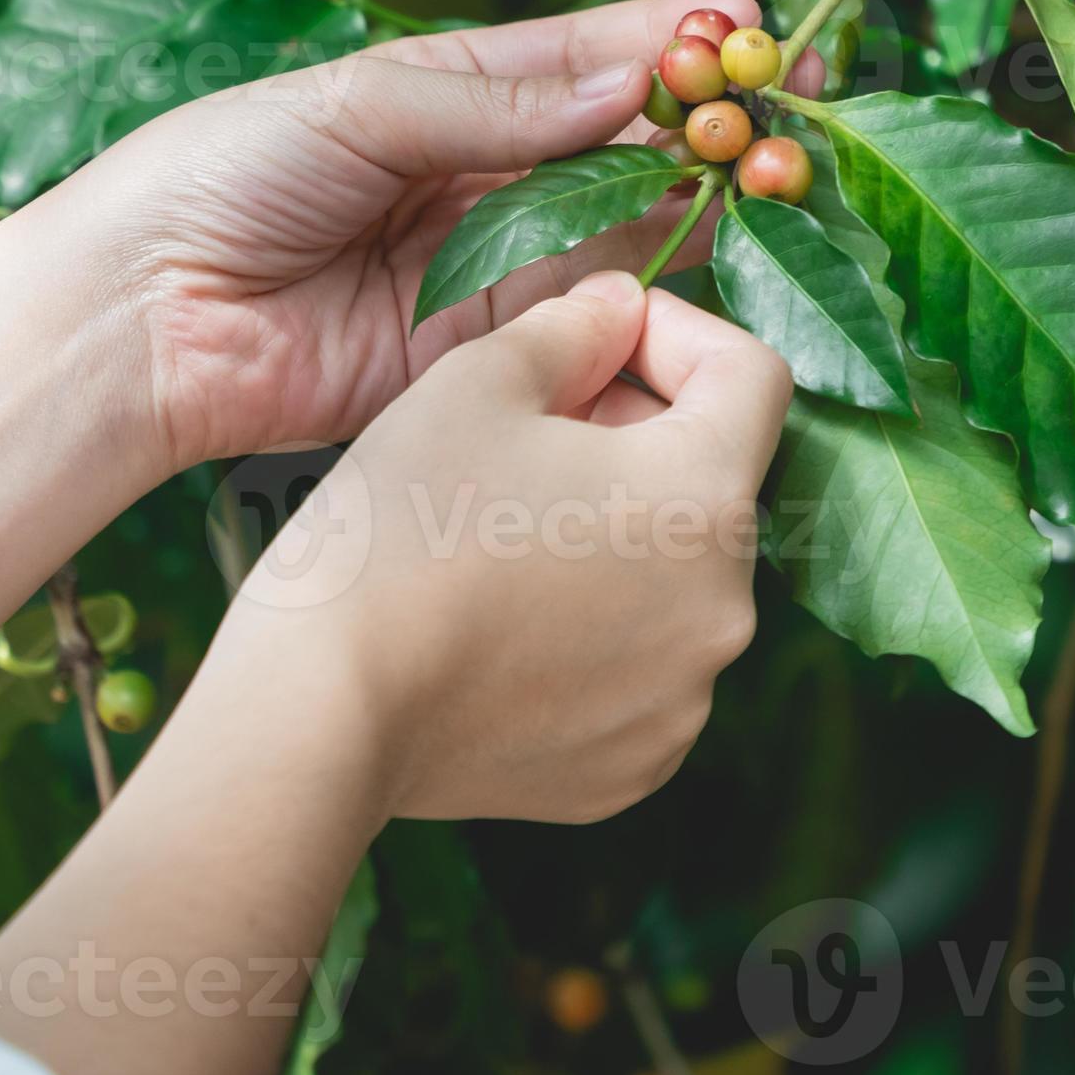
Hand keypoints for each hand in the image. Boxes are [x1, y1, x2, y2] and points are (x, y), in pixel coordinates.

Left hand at [0, 0, 815, 475]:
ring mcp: (490, 263)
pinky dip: (650, 290)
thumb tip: (630, 81)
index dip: (678, 42)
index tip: (760, 29)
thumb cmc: (221, 176)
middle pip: (627, 143)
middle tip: (793, 119)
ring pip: (623, 227)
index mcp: (450, 90)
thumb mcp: (356, 105)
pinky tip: (711, 263)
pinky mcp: (482, 351)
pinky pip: (582, 315)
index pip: (589, 55)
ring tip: (776, 181)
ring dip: (700, 206)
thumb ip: (494, 103)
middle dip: (712, 128)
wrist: (138, 318)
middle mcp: (485, 174)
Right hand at [191, 274, 787, 822]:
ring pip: (672, 580)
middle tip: (526, 430)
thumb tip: (618, 307)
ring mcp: (684, 702)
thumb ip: (573, 326)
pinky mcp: (634, 766)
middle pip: (709, 483)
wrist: (321, 709)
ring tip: (502, 534)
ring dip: (613, 537)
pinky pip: (638, 669)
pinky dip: (592, 633)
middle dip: (633, 436)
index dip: (676, 333)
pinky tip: (500, 623)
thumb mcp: (478, 380)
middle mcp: (725, 609)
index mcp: (705, 497)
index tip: (599, 339)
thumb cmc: (398, 529)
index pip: (753, 376)